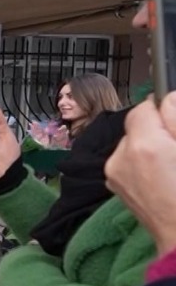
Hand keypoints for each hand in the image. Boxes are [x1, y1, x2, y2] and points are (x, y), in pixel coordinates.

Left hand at [107, 96, 175, 254]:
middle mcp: (120, 158)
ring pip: (133, 144)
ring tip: (172, 167)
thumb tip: (169, 99)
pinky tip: (162, 178)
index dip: (165, 111)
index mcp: (144, 146)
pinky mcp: (115, 186)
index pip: (144, 108)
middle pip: (137, 126)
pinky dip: (143, 162)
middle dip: (159, 130)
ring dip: (150, 146)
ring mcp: (114, 174)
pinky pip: (128, 161)